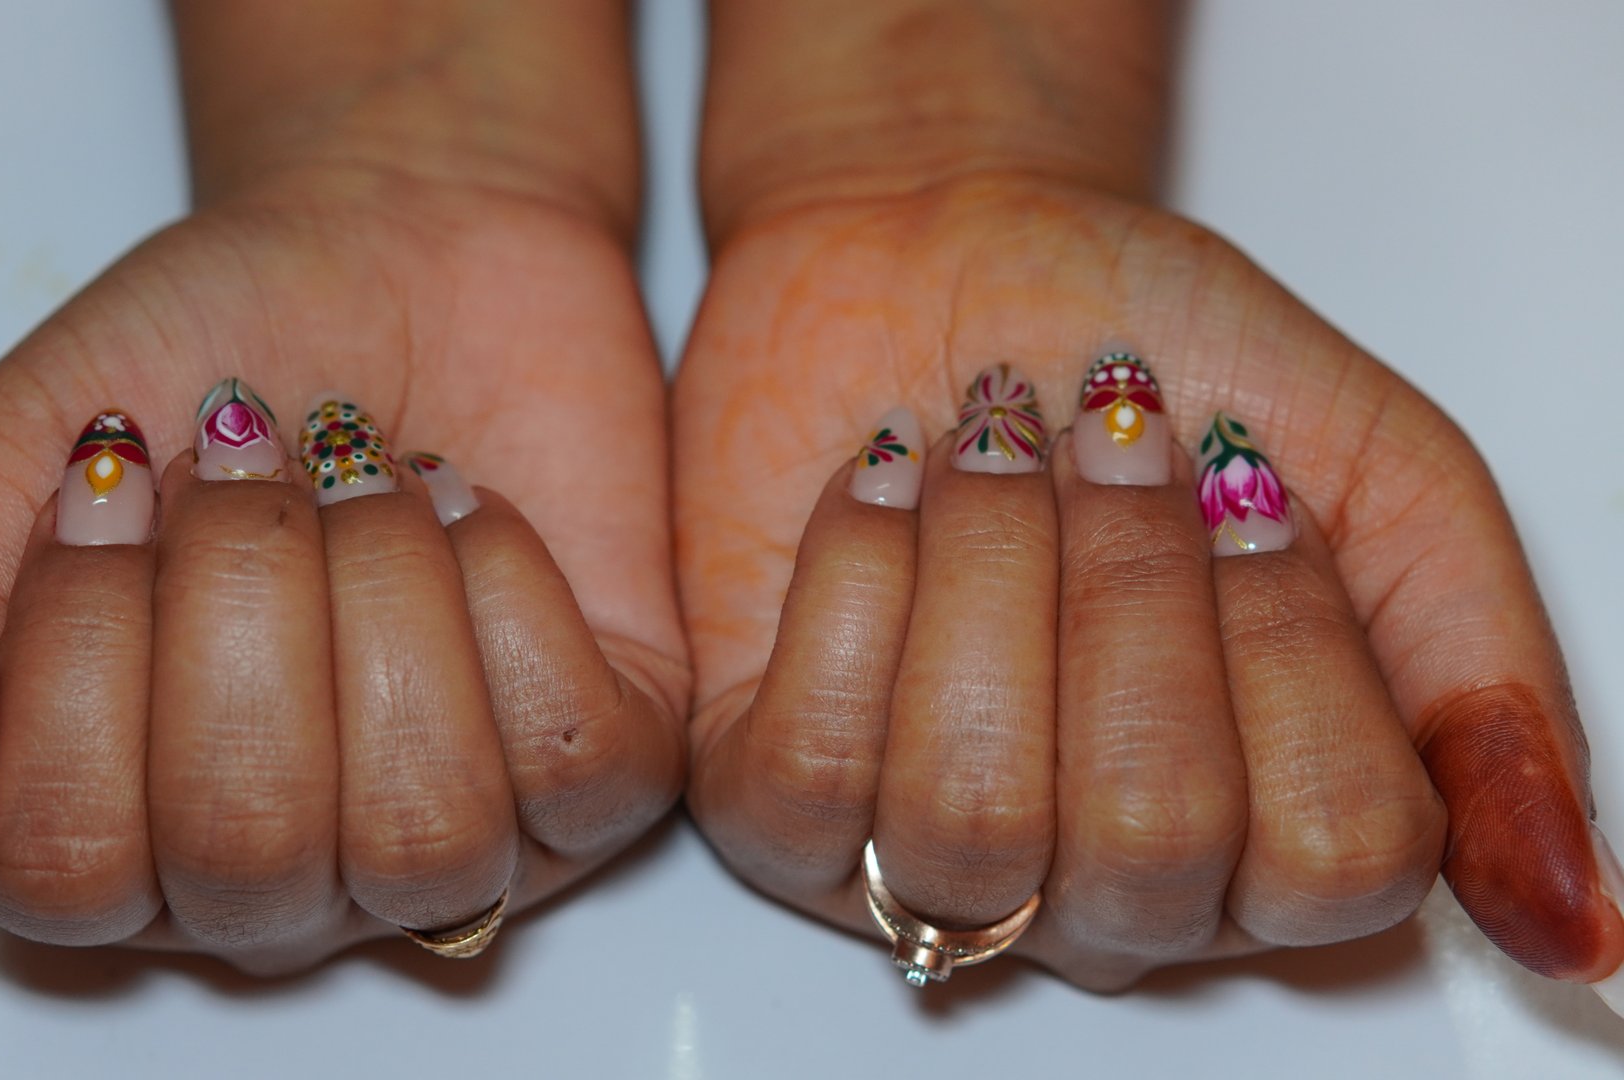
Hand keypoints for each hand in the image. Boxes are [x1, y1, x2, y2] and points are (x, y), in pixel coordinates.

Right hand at [0, 2, 686, 975]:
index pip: (67, 866)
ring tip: (369, 480)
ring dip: (383, 595)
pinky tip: (472, 510)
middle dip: (244, 598)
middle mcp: (288, 867)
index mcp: (124, 823)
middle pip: (249, 854)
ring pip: (423, 829)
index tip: (111, 487)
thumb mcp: (13, 465)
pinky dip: (510, 594)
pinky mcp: (604, 771)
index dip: (82, 656)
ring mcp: (456, 830)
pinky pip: (574, 767)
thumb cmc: (214, 349)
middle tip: (253, 461)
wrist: (411, 236)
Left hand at [675, 168, 1619, 990]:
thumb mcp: (1379, 477)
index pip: (1336, 856)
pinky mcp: (776, 803)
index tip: (1245, 494)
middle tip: (1109, 452)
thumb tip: (1574, 920)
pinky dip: (856, 584)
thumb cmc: (1159, 356)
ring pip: (973, 815)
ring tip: (990, 453)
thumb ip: (1482, 681)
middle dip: (1128, 591)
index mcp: (1268, 827)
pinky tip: (882, 489)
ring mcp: (930, 853)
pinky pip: (809, 775)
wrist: (951, 251)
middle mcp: (1104, 880)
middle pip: (1147, 839)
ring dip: (991, 577)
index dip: (1292, 650)